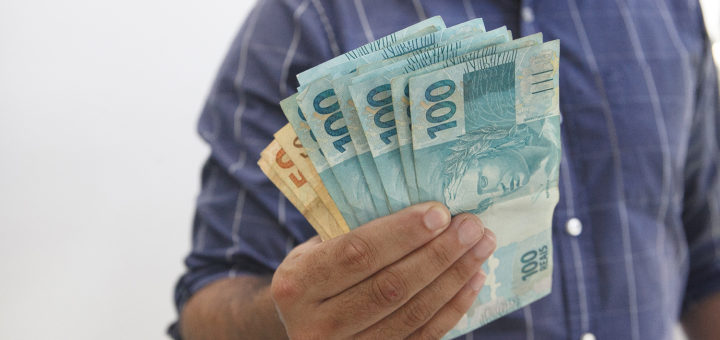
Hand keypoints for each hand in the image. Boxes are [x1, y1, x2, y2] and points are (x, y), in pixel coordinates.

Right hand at [270, 202, 496, 338]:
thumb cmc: (313, 274)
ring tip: (480, 247)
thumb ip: (351, 232)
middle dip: (438, 253)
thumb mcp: (314, 249)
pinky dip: (453, 306)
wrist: (301, 325)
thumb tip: (419, 206)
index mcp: (296, 285)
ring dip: (454, 277)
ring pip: (412, 313)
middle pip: (390, 287)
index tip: (439, 213)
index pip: (356, 255)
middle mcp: (317, 325)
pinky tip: (473, 278)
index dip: (401, 234)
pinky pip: (423, 335)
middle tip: (472, 226)